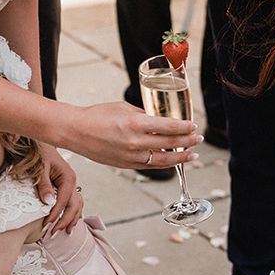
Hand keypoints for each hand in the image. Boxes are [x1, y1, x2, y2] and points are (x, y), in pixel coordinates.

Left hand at [37, 144, 82, 233]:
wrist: (39, 142)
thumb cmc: (38, 153)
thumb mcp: (39, 167)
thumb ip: (43, 184)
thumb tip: (48, 202)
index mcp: (68, 177)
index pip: (64, 200)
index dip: (56, 214)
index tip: (47, 225)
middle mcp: (72, 181)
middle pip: (74, 205)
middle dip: (65, 220)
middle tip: (54, 233)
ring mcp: (70, 184)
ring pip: (77, 205)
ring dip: (72, 219)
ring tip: (66, 232)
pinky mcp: (66, 186)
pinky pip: (73, 202)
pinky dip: (72, 213)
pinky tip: (69, 222)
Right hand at [62, 102, 201, 169]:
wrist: (76, 131)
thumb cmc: (97, 115)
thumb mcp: (123, 108)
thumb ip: (144, 115)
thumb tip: (161, 119)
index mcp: (135, 123)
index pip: (168, 126)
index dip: (184, 127)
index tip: (193, 125)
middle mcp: (135, 142)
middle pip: (169, 143)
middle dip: (188, 141)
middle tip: (199, 138)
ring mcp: (130, 156)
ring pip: (163, 159)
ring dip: (180, 157)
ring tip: (193, 155)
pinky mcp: (126, 165)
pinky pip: (151, 166)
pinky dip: (164, 164)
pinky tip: (173, 161)